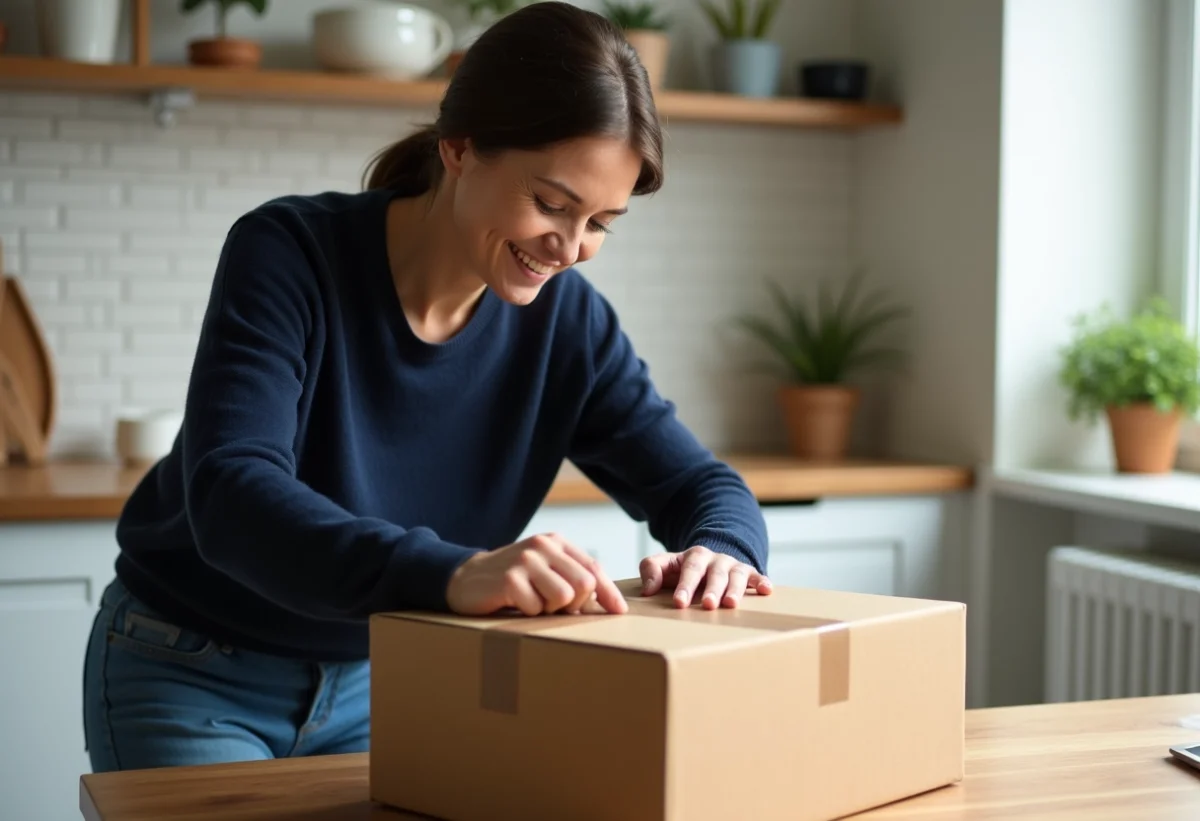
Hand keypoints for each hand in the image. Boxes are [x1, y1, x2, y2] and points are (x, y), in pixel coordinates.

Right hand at [446, 533, 627, 616]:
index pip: (593, 567)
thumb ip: (572, 578)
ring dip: (549, 610)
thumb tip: (609, 604)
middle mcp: (543, 547)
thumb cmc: (512, 579)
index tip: (619, 611)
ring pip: (563, 597)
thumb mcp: (544, 570)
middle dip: (574, 605)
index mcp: (555, 542)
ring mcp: (525, 561)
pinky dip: (528, 613)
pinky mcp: (509, 579)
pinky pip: (536, 608)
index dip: (608, 592)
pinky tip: (514, 603)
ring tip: (532, 602)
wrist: (465, 579)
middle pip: (584, 584)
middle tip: (553, 607)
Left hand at [639, 546, 771, 609]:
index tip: (679, 603)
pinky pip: (757, 576)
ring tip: (731, 604)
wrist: (709, 560)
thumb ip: (651, 570)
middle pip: (715, 574)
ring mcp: (733, 566)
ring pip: (736, 576)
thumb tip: (647, 590)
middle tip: (708, 605)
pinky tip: (766, 590)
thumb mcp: (665, 565)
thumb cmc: (683, 569)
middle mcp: (716, 559)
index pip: (689, 570)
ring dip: (734, 589)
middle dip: (712, 589)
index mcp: (694, 556)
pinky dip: (762, 582)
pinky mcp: (749, 574)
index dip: (684, 586)